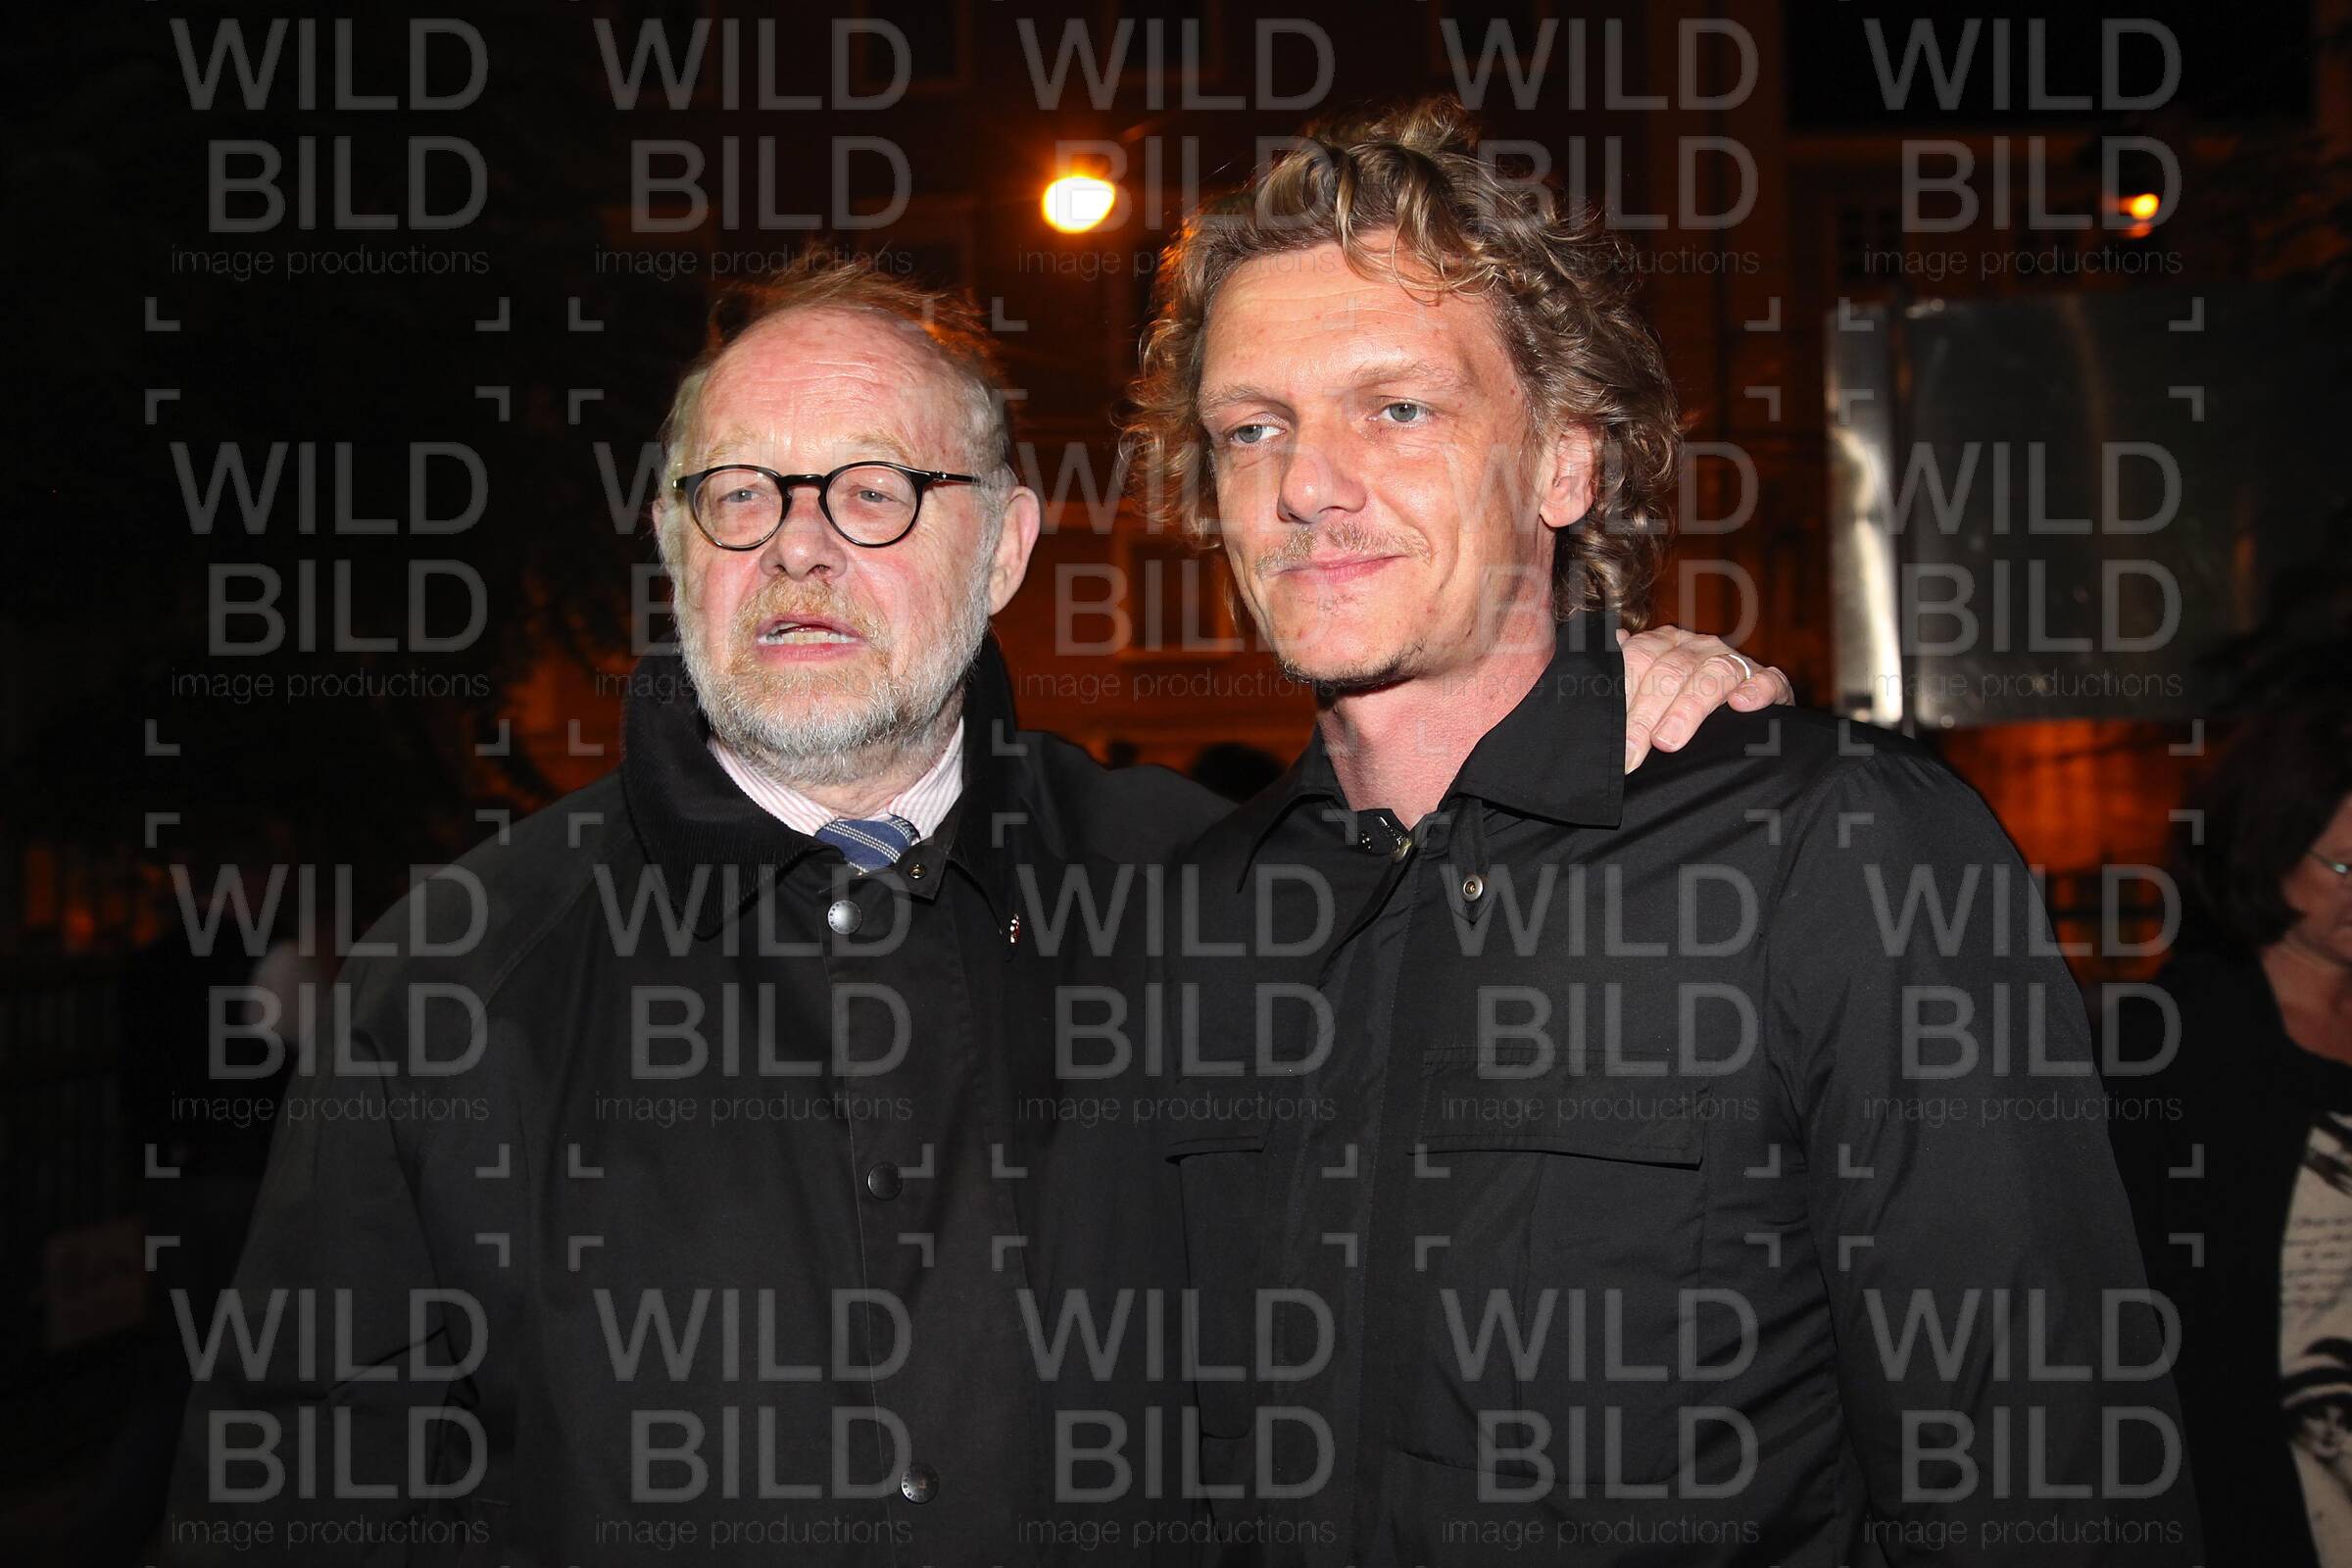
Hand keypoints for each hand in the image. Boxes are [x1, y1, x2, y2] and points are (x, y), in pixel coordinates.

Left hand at [1617, 625, 1793, 771]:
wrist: (1741, 729)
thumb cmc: (1676, 714)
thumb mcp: (1644, 698)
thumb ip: (1620, 678)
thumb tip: (1590, 651)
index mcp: (1663, 646)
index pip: (1638, 657)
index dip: (1622, 694)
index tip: (1609, 734)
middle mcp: (1698, 648)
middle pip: (1670, 670)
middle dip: (1646, 714)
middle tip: (1631, 754)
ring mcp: (1736, 662)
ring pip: (1713, 673)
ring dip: (1689, 707)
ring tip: (1668, 742)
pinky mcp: (1771, 682)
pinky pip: (1768, 679)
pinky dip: (1756, 689)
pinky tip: (1742, 705)